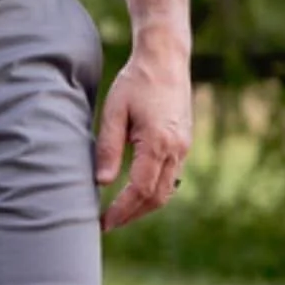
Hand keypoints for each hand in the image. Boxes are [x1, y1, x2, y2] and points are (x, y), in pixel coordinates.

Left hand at [96, 39, 192, 230]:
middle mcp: (177, 149)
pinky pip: (171, 177)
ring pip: (167, 190)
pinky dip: (153, 191)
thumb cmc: (134, 82)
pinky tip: (134, 194)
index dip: (122, 210)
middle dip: (132, 214)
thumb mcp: (113, 112)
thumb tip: (101, 182)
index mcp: (159, 143)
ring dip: (143, 206)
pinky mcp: (183, 143)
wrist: (165, 60)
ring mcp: (184, 147)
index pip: (141, 189)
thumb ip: (107, 148)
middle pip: (157, 197)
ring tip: (118, 214)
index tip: (103, 222)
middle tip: (107, 224)